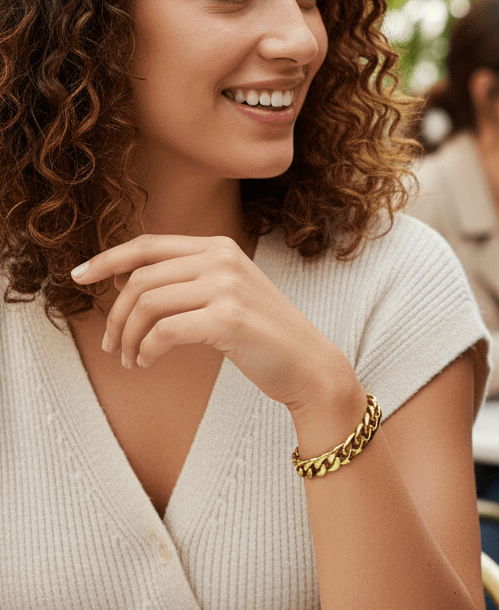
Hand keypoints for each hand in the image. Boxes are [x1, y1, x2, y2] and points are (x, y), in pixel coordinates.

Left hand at [71, 234, 354, 411]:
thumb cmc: (263, 334)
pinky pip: (162, 332)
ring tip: (131, 359)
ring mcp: (227, 286)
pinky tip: (147, 363)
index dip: (107, 259)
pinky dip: (145, 350)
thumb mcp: (228, 293)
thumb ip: (188, 280)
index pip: (148, 245)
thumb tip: (126, 281)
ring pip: (146, 304)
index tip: (78, 276)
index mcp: (219, 247)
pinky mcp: (228, 318)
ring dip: (128, 337)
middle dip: (115, 316)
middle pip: (140, 279)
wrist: (308, 364)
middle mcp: (222, 258)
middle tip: (112, 346)